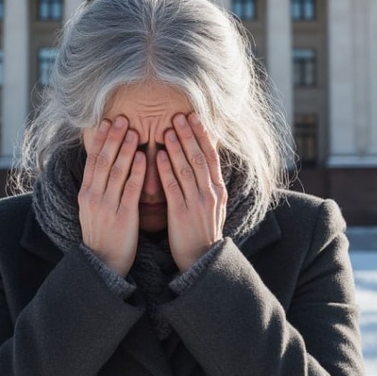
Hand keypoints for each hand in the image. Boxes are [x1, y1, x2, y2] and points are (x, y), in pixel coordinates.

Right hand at [78, 116, 144, 276]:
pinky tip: (142, 157)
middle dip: (112, 138)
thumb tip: (104, 164)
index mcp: (86, 193)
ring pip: (116, 172)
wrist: (103, 264)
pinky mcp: (123, 216)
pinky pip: (130, 190)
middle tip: (121, 118)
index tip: (105, 121)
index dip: (99, 140)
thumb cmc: (102, 234)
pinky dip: (136, 172)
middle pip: (103, 161)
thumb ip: (98, 187)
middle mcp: (94, 196)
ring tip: (133, 130)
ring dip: (125, 149)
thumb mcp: (93, 208)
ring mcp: (107, 206)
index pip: (92, 160)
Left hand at [158, 113, 227, 272]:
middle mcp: (210, 193)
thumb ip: (207, 182)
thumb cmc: (202, 230)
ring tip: (167, 130)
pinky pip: (173, 187)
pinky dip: (166, 169)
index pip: (211, 156)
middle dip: (189, 135)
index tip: (195, 117)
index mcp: (218, 189)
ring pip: (186, 169)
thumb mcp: (212, 204)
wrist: (201, 259)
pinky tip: (158, 155)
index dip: (202, 135)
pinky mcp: (181, 213)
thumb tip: (201, 159)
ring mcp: (197, 203)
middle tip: (179, 116)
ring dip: (177, 147)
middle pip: (199, 158)